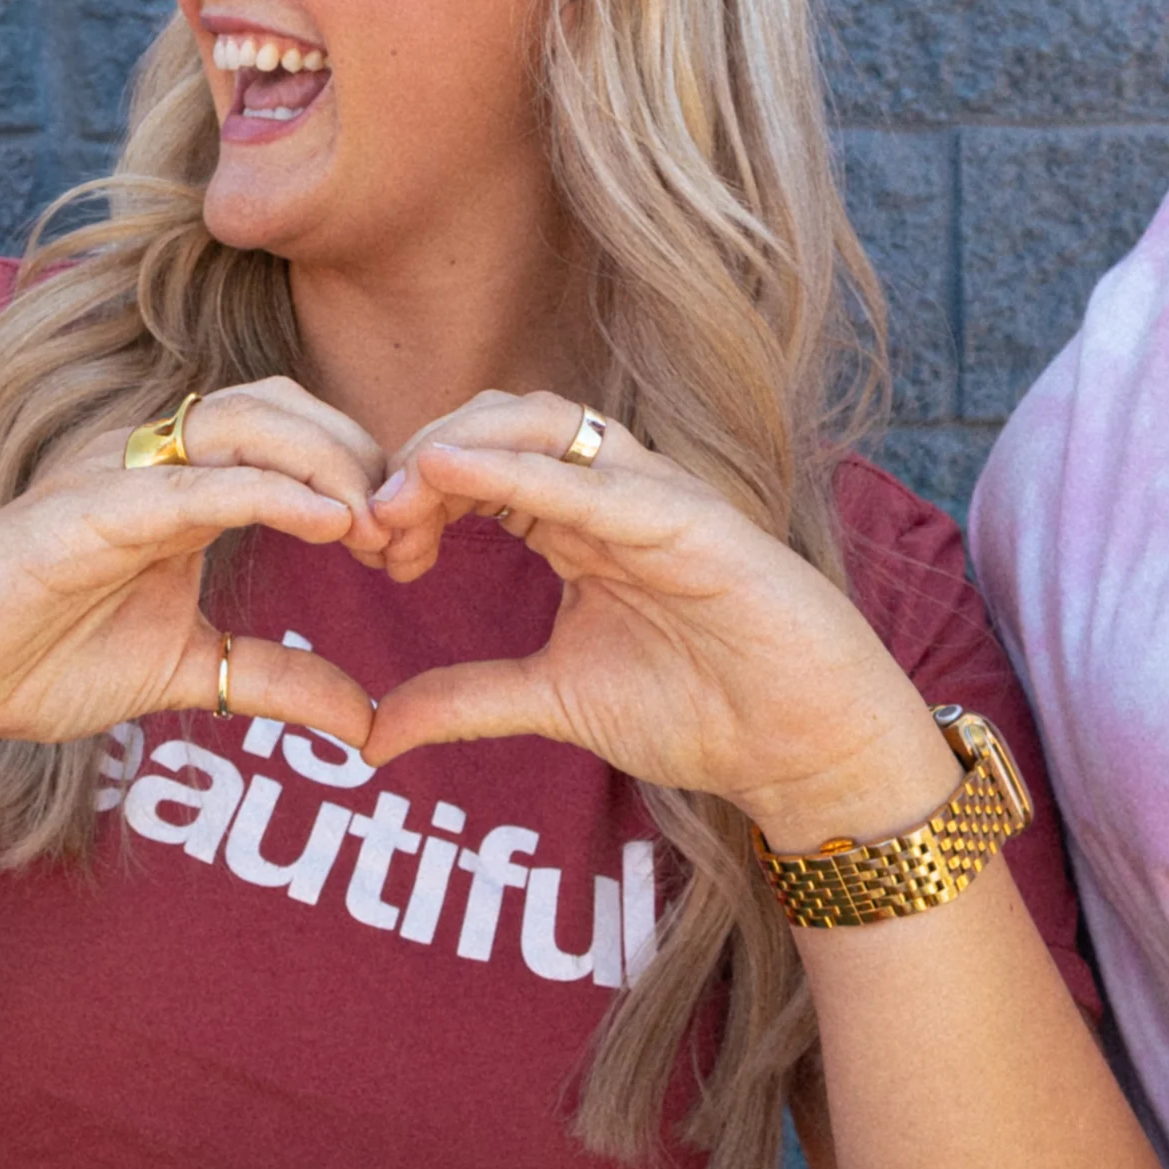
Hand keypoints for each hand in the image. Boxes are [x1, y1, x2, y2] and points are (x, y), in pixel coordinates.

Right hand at [0, 428, 377, 774]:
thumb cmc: (43, 659)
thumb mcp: (187, 672)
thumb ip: (274, 679)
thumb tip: (365, 721)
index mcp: (182, 483)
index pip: (293, 434)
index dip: (361, 475)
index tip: (413, 548)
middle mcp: (153, 459)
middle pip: (282, 405)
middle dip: (358, 458)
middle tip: (407, 536)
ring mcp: (117, 475)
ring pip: (244, 420)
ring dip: (325, 464)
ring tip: (372, 528)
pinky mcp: (85, 510)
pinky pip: (189, 482)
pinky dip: (264, 490)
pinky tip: (322, 521)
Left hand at [352, 397, 954, 844]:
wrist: (802, 747)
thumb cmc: (701, 709)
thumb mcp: (555, 700)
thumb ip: (467, 699)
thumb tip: (372, 731)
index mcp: (577, 522)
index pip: (475, 464)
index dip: (411, 490)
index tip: (366, 547)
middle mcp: (612, 492)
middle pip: (495, 421)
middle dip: (418, 458)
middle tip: (368, 524)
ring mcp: (656, 497)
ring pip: (543, 422)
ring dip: (457, 447)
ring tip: (397, 497)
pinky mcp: (696, 523)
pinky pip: (598, 482)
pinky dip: (520, 469)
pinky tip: (451, 471)